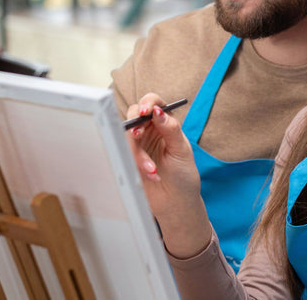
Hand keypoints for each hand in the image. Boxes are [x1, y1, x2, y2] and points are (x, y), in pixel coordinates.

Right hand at [126, 93, 210, 257]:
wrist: (174, 203)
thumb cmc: (183, 176)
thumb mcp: (182, 150)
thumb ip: (171, 129)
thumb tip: (159, 111)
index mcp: (166, 123)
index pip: (154, 103)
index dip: (148, 103)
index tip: (146, 111)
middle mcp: (150, 130)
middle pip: (134, 114)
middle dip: (134, 123)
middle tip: (138, 134)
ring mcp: (137, 144)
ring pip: (126, 135)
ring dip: (137, 152)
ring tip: (152, 169)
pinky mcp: (128, 158)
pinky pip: (123, 153)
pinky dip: (135, 163)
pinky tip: (151, 174)